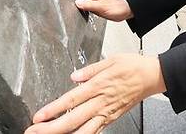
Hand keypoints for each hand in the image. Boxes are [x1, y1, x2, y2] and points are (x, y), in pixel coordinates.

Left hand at [25, 54, 165, 133]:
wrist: (152, 77)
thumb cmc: (133, 66)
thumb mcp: (111, 60)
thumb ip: (90, 70)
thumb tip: (74, 76)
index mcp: (99, 86)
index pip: (71, 100)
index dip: (53, 110)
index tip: (38, 116)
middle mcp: (101, 103)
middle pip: (72, 120)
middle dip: (51, 128)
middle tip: (33, 131)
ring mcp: (106, 113)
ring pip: (82, 131)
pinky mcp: (111, 118)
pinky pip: (95, 131)